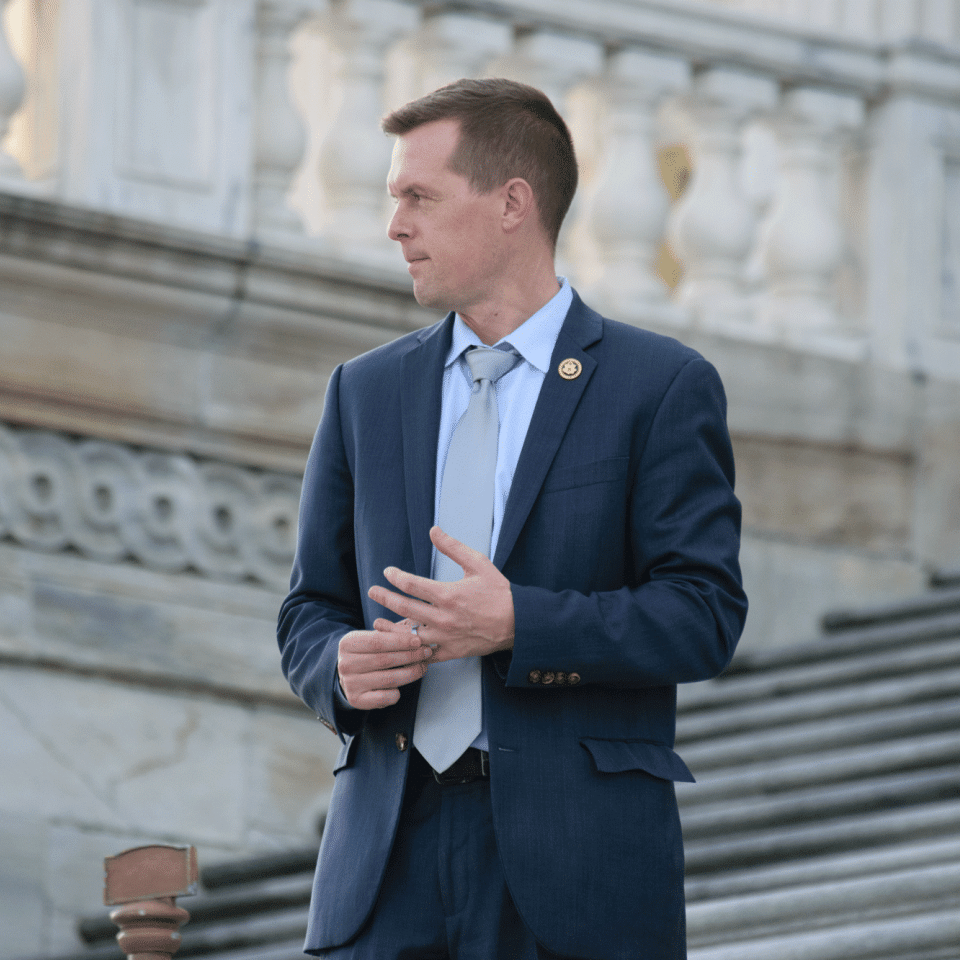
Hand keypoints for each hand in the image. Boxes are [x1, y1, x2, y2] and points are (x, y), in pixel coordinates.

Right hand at [337, 628, 432, 709]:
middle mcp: (346, 664)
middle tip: (426, 652)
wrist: (348, 673)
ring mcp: (350, 684)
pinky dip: (397, 693)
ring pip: (388, 679)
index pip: (377, 641)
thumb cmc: (367, 652)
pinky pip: (384, 697)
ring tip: (422, 666)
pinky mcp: (357, 700)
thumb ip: (390, 634)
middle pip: (384, 660)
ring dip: (410, 673)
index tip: (418, 641)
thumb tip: (416, 634)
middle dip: (410, 656)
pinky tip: (402, 686)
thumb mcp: (372, 637)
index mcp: (348, 644)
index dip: (400, 641)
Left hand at [367, 526, 514, 662]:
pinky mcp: (452, 652)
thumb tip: (433, 530)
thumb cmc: (499, 592)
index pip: (411, 584)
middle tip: (372, 592)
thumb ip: (453, 547)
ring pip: (409, 636)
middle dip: (384, 598)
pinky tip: (400, 646)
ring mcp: (446, 637)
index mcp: (448, 594)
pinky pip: (426, 655)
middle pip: (405, 607)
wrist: (519, 622)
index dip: (395, 577)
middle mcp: (444, 617)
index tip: (388, 572)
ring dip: (390, 629)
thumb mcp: (478, 563)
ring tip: (377, 623)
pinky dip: (411, 651)